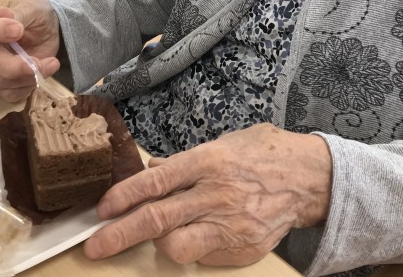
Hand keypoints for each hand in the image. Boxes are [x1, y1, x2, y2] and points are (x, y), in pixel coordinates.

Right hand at [0, 0, 60, 101]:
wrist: (48, 31)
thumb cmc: (35, 16)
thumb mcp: (31, 9)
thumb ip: (18, 15)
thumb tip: (9, 20)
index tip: (18, 31)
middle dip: (14, 65)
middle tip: (38, 63)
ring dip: (28, 76)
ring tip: (51, 64)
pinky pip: (9, 93)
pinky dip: (28, 87)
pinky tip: (42, 73)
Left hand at [84, 123, 331, 265]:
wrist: (309, 178)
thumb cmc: (263, 153)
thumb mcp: (223, 143)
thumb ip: (186, 161)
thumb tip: (152, 170)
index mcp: (209, 161)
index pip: (156, 180)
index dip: (124, 196)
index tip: (102, 208)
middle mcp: (215, 194)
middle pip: (157, 219)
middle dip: (119, 235)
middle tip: (94, 245)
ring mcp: (229, 225)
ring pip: (176, 246)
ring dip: (159, 243)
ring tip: (160, 234)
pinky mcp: (241, 251)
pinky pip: (203, 258)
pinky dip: (194, 250)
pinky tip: (201, 235)